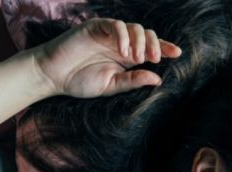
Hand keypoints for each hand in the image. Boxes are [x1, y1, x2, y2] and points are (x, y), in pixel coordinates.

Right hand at [29, 17, 182, 97]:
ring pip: (134, 27)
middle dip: (155, 44)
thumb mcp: (111, 86)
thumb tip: (157, 79)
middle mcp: (120, 43)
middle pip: (146, 35)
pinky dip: (123, 36)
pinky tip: (123, 51)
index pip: (150, 49)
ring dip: (140, 41)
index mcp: (126, 57)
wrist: (54, 76)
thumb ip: (132, 81)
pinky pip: (116, 25)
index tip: (177, 53)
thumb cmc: (80, 82)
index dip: (165, 48)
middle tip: (155, 58)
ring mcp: (109, 34)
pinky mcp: (96, 27)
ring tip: (137, 57)